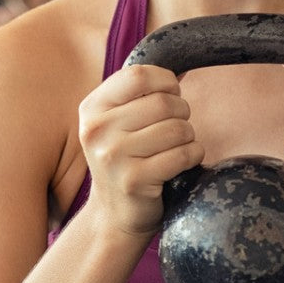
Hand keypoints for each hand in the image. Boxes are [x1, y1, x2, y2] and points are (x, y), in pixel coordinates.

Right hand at [79, 64, 203, 237]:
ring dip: (188, 136)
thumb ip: (138, 94)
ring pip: (178, 128)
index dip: (165, 81)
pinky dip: (192, 156)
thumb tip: (182, 68)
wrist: (113, 214)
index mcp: (92, 109)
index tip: (171, 94)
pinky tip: (180, 163)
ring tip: (176, 146)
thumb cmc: (123, 160)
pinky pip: (183, 155)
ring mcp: (113, 156)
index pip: (138, 75)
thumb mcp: (115, 122)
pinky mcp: (134, 180)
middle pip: (163, 102)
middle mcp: (97, 130)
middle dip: (182, 112)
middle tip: (176, 127)